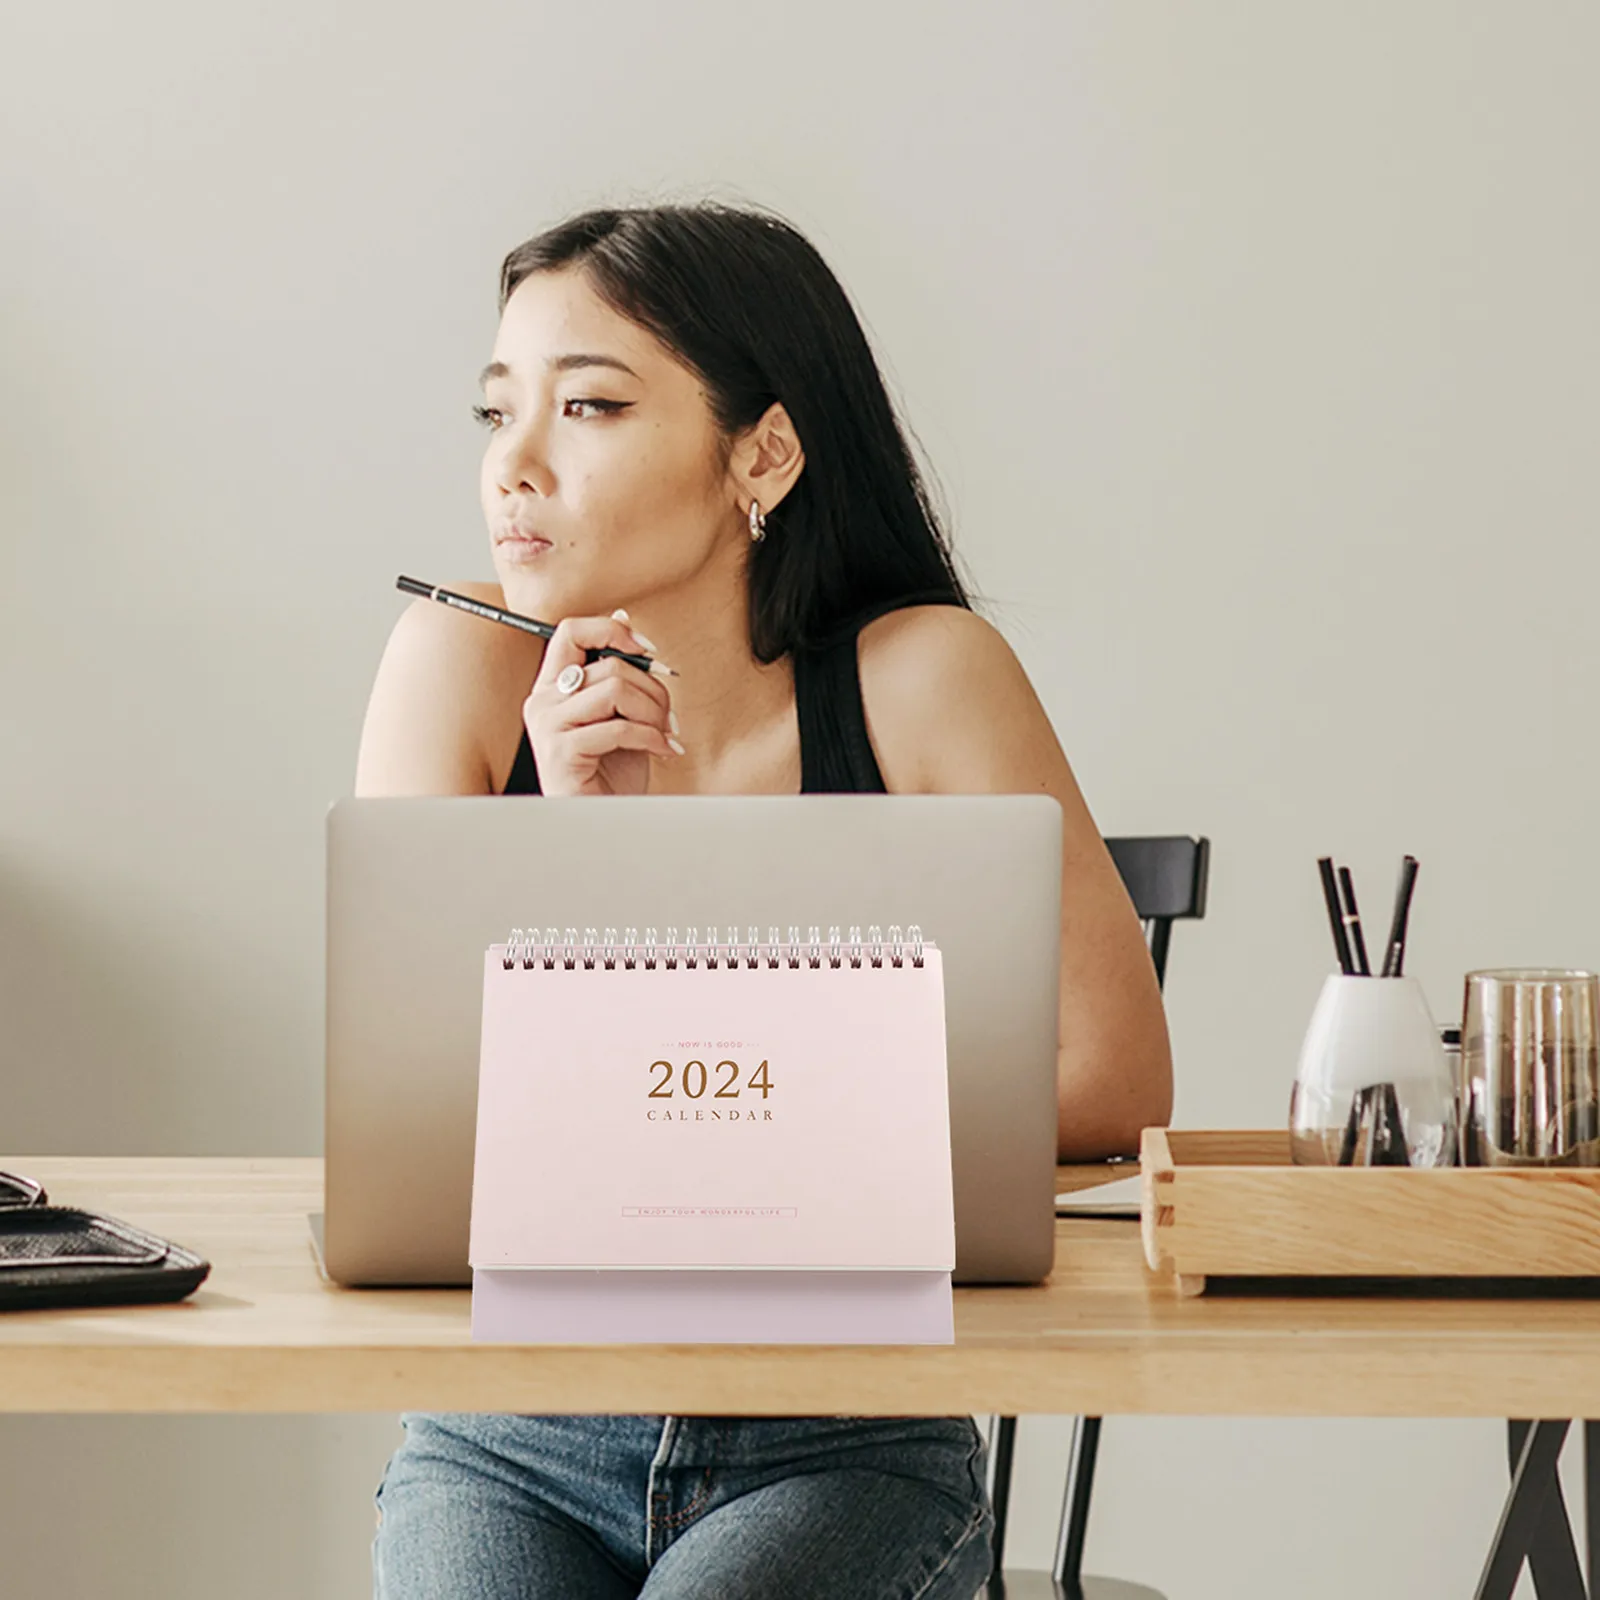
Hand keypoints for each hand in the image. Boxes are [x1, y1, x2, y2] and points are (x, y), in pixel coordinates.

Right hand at [523, 613, 678, 796]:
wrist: (604, 820)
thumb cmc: (610, 771)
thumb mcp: (619, 713)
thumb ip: (616, 672)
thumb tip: (623, 618)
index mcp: (552, 687)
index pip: (570, 630)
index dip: (611, 630)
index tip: (647, 650)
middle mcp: (542, 701)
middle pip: (608, 663)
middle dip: (652, 687)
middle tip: (668, 716)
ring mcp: (547, 726)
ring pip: (615, 689)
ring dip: (653, 712)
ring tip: (664, 733)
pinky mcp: (559, 751)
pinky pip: (617, 728)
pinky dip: (651, 737)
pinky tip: (663, 750)